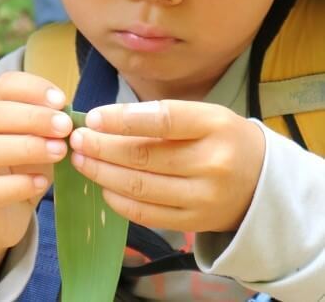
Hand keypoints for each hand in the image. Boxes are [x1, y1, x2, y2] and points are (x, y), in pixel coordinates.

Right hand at [0, 71, 72, 254]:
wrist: (0, 218)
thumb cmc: (21, 170)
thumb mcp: (35, 141)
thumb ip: (47, 126)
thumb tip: (68, 114)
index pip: (2, 86)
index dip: (33, 89)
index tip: (62, 101)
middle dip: (33, 118)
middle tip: (65, 126)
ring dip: (28, 147)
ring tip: (60, 151)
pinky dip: (18, 185)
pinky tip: (42, 183)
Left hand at [68, 100, 264, 232]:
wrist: (261, 182)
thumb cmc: (222, 138)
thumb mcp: (203, 115)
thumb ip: (159, 116)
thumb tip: (104, 121)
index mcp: (213, 126)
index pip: (161, 120)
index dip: (122, 119)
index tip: (92, 118)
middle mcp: (211, 163)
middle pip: (144, 156)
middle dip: (101, 148)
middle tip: (76, 140)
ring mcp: (203, 198)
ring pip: (140, 186)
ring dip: (102, 173)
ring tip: (80, 160)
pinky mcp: (193, 223)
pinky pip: (145, 214)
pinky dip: (118, 199)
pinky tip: (102, 184)